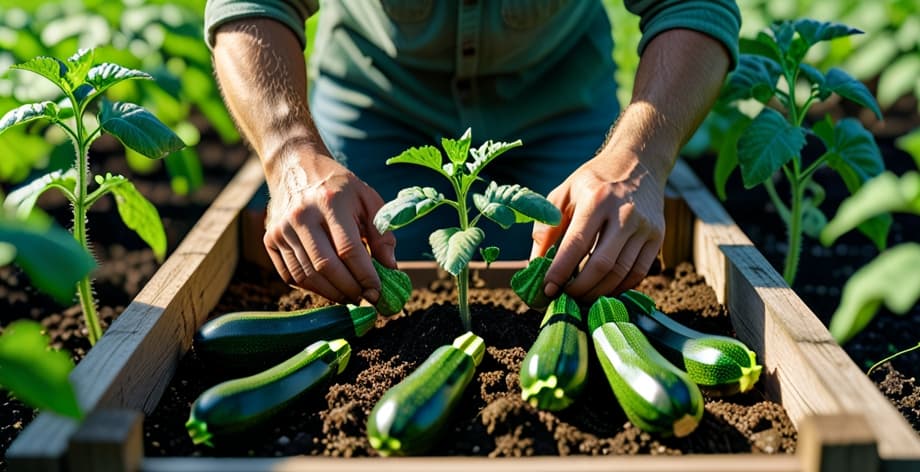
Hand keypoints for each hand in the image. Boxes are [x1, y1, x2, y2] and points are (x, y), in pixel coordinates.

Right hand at [263, 149, 395, 303]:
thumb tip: (391, 268)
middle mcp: (302, 216)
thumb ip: (382, 233)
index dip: (365, 276)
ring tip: (350, 296)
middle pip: (326, 266)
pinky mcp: (270, 240)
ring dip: (332, 293)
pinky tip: (329, 287)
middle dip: (349, 289)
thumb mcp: (367, 199)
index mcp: (330, 202)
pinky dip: (312, 287)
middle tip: (365, 299)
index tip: (378, 292)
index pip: (349, 249)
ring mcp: (282, 229)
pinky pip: (291, 275)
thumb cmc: (339, 187)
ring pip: (308, 275)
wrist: (295, 167)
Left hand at [530, 152, 664, 301]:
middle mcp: (624, 213)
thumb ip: (547, 228)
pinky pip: (638, 273)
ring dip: (598, 292)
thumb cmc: (594, 181)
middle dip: (580, 288)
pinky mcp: (658, 237)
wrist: (638, 164)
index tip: (548, 289)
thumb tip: (535, 265)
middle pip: (602, 264)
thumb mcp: (563, 194)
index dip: (560, 271)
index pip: (576, 243)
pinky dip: (619, 287)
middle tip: (565, 297)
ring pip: (621, 272)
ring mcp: (645, 226)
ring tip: (581, 296)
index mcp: (597, 199)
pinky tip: (603, 289)